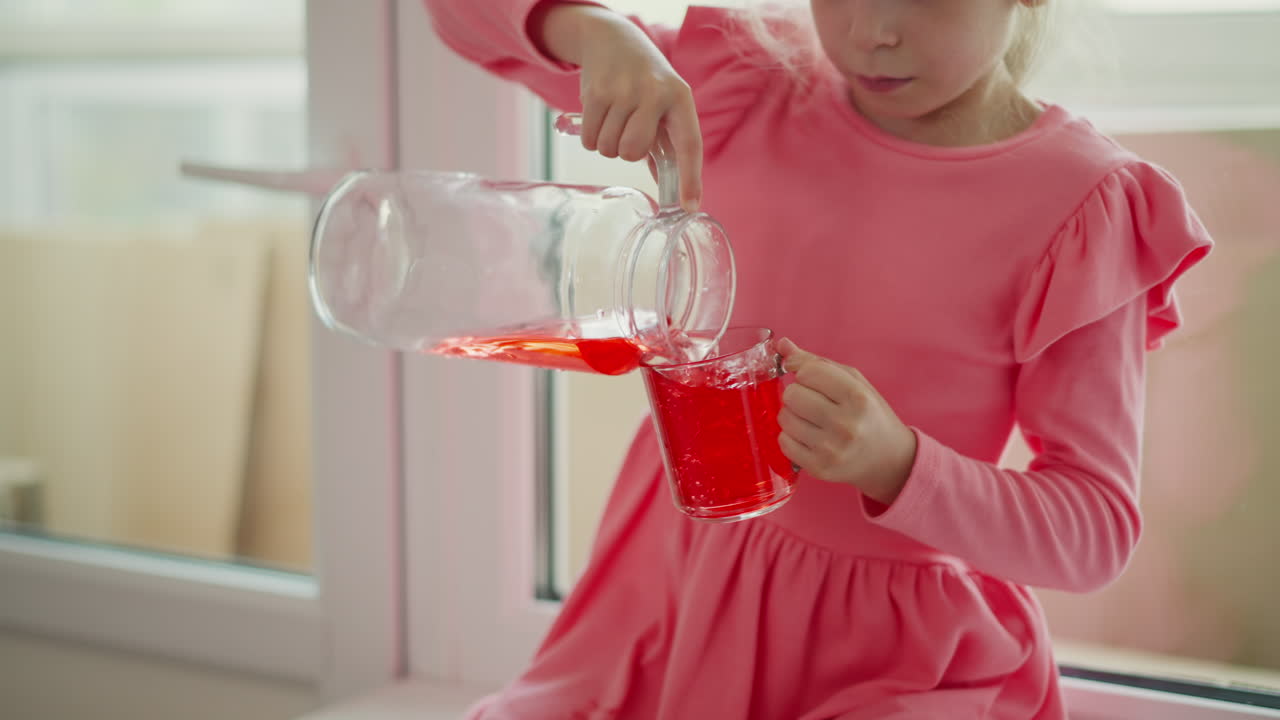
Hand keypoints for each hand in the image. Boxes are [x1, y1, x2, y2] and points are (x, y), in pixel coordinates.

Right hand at [534, 4, 702, 211]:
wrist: (613, 40)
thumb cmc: (644, 83)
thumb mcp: (664, 105)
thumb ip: (666, 145)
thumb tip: (670, 190)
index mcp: (680, 99)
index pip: (689, 145)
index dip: (690, 179)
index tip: (689, 206)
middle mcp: (655, 93)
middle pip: (633, 152)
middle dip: (626, 151)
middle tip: (627, 131)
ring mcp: (624, 91)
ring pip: (609, 149)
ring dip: (607, 143)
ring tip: (614, 118)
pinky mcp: (597, 92)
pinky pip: (590, 141)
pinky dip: (591, 138)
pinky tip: (599, 117)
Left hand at [776, 338, 917, 503]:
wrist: (889, 459)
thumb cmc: (869, 414)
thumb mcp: (853, 382)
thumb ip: (816, 362)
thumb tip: (782, 345)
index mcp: (858, 397)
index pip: (808, 372)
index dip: (804, 372)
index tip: (812, 379)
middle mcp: (846, 425)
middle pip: (792, 395)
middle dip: (797, 394)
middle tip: (812, 402)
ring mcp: (831, 449)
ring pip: (784, 418)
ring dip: (792, 415)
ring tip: (811, 420)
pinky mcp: (819, 468)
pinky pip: (783, 442)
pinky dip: (790, 436)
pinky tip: (808, 437)